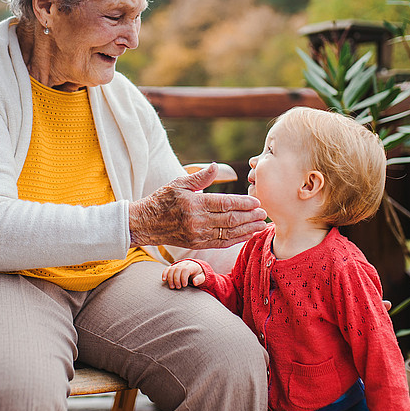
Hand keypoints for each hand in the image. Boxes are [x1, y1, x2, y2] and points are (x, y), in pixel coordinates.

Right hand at [130, 163, 266, 248]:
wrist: (145, 223)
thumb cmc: (162, 200)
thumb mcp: (178, 183)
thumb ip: (200, 177)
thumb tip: (216, 166)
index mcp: (194, 204)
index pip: (225, 204)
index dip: (243, 203)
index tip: (257, 202)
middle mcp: (197, 221)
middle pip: (230, 220)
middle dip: (250, 217)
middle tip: (264, 213)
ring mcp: (197, 235)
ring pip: (228, 233)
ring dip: (247, 229)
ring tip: (261, 225)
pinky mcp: (196, 244)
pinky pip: (221, 243)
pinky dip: (236, 239)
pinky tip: (246, 235)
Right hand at [162, 261, 205, 288]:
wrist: (195, 268)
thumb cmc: (199, 274)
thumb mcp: (202, 277)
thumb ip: (200, 279)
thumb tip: (194, 282)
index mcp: (191, 265)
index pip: (185, 270)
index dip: (183, 278)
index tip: (184, 285)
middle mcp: (184, 264)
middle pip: (177, 269)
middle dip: (176, 279)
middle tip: (178, 287)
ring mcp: (178, 265)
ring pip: (171, 269)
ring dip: (170, 278)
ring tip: (172, 287)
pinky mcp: (173, 267)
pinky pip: (167, 269)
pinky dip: (164, 273)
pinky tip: (164, 280)